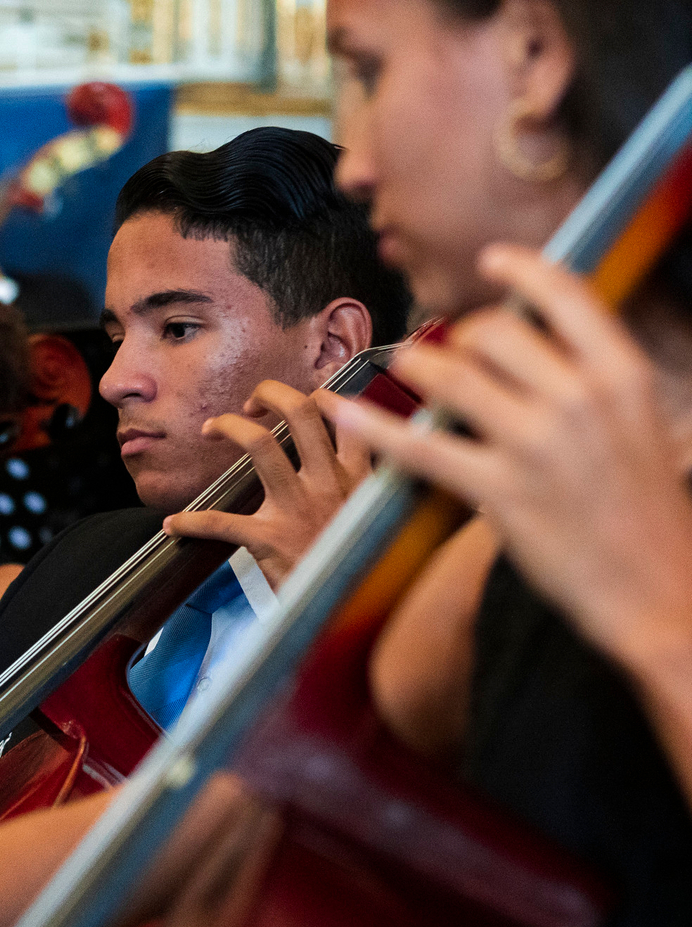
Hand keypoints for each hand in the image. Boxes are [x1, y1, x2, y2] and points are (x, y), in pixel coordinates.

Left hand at [164, 380, 371, 587]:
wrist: (356, 616)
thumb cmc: (361, 570)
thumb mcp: (377, 521)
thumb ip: (364, 490)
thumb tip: (349, 467)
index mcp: (357, 479)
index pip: (346, 416)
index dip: (319, 397)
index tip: (298, 401)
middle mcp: (329, 484)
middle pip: (300, 412)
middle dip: (269, 394)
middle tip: (249, 404)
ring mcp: (298, 508)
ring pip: (259, 443)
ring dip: (229, 426)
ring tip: (211, 428)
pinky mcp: (270, 540)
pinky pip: (220, 520)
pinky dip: (191, 521)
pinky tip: (174, 525)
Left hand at [326, 244, 691, 672]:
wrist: (661, 592)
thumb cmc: (648, 513)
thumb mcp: (643, 429)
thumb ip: (592, 386)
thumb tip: (536, 353)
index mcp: (621, 377)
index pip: (567, 296)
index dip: (522, 271)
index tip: (491, 260)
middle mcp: (578, 399)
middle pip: (493, 334)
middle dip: (460, 338)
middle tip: (447, 353)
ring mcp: (536, 444)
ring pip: (450, 377)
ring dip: (415, 367)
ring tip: (403, 369)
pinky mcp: (499, 490)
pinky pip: (419, 446)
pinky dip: (373, 425)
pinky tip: (341, 409)